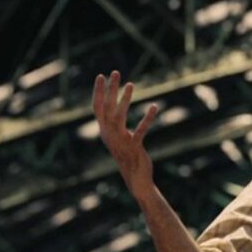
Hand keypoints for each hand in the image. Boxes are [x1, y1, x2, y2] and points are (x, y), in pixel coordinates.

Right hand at [92, 70, 158, 197]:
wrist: (136, 179)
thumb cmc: (127, 157)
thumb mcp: (117, 140)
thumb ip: (113, 126)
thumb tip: (112, 110)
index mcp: (104, 132)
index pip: (97, 108)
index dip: (98, 92)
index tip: (101, 76)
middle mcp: (109, 135)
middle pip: (107, 108)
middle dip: (110, 89)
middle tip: (115, 72)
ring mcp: (121, 141)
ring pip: (119, 116)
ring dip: (125, 99)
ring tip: (131, 84)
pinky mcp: (134, 147)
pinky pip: (140, 130)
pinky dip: (147, 118)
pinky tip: (154, 107)